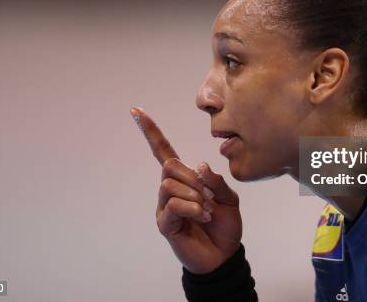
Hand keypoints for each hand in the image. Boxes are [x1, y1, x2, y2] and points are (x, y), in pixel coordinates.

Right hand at [131, 107, 242, 273]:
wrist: (224, 254)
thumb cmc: (225, 225)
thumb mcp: (230, 199)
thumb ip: (217, 182)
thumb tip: (200, 166)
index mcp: (185, 179)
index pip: (163, 151)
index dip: (151, 132)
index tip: (136, 111)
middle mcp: (170, 189)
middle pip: (169, 165)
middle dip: (193, 178)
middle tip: (208, 196)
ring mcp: (165, 206)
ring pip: (170, 184)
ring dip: (194, 195)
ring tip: (206, 210)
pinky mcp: (165, 222)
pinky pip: (173, 204)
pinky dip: (193, 208)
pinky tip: (203, 217)